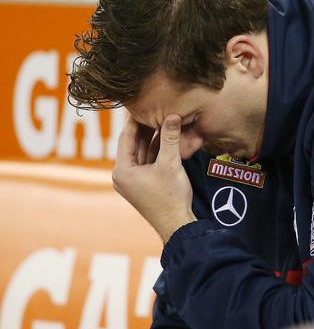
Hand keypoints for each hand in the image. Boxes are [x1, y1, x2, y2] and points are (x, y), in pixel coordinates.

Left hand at [112, 113, 196, 242]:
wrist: (176, 224)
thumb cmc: (171, 197)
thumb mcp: (170, 163)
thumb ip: (170, 138)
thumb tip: (173, 115)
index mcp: (122, 170)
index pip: (126, 137)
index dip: (135, 120)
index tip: (141, 104)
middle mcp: (123, 175)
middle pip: (133, 144)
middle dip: (146, 128)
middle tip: (155, 109)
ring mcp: (133, 181)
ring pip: (142, 153)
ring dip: (153, 139)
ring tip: (163, 119)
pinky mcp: (144, 185)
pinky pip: (148, 162)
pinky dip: (156, 151)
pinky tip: (166, 138)